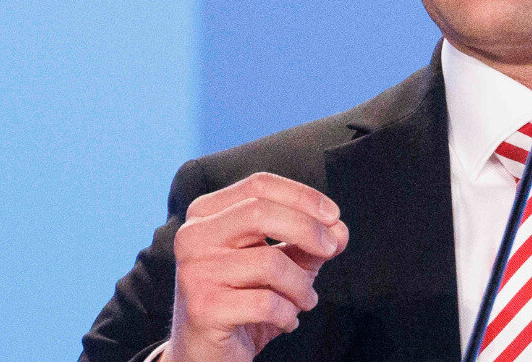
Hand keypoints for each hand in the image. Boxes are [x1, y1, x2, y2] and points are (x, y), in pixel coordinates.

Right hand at [164, 172, 347, 361]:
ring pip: (269, 262)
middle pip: (261, 212)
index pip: (259, 185)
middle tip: (331, 249)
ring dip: (301, 285)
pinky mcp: (203, 308)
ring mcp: (195, 271)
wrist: (205, 352)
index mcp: (206, 214)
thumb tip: (339, 230)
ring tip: (305, 300)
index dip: (302, 196)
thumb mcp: (279, 265)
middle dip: (308, 229)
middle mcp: (192, 235)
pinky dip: (288, 313)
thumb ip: (306, 243)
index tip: (333, 215)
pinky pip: (266, 303)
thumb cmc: (242, 299)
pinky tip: (286, 321)